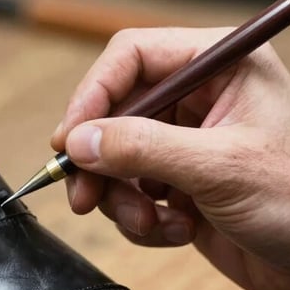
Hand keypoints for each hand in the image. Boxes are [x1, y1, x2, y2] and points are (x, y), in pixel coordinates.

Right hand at [51, 27, 289, 289]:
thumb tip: (78, 140)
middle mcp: (199, 97)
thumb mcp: (219, 169)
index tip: (69, 140)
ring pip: (115, 159)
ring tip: (150, 224)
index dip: (92, 95)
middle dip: (100, 162)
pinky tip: (178, 232)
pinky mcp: (178, 182)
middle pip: (114, 113)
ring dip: (122, 199)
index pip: (131, 58)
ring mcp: (185, 142)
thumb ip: (143, 149)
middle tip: (83, 197)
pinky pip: (130, 193)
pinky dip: (142, 220)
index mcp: (220, 66)